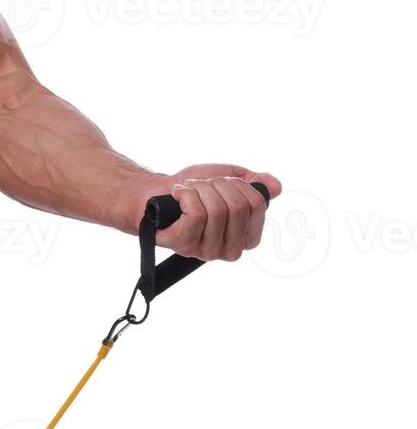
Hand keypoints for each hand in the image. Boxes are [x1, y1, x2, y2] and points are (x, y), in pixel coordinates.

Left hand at [137, 164, 281, 261]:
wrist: (154, 191)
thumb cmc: (191, 188)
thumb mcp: (226, 178)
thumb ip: (253, 182)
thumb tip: (274, 186)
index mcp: (246, 235)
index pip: (257, 205)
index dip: (238, 185)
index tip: (220, 184)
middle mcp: (230, 248)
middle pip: (238, 206)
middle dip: (217, 185)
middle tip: (201, 186)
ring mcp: (207, 250)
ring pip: (216, 209)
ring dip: (199, 189)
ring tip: (187, 191)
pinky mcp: (184, 245)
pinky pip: (196, 214)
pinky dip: (185, 195)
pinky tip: (177, 195)